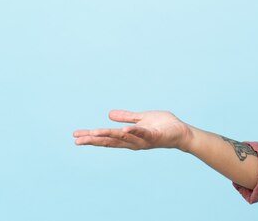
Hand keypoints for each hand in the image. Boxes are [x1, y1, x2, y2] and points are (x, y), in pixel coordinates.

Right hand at [73, 110, 192, 150]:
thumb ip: (127, 118)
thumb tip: (109, 115)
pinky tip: (123, 130)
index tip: (76, 136)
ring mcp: (144, 140)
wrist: (181, 132)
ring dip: (109, 136)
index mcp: (129, 136)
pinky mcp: (155, 136)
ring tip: (94, 133)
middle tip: (77, 140)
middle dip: (94, 140)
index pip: (107, 137)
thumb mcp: (141, 119)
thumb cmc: (163, 125)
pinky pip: (143, 133)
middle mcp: (134, 141)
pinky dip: (133, 132)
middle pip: (111, 141)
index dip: (92, 137)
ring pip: (123, 138)